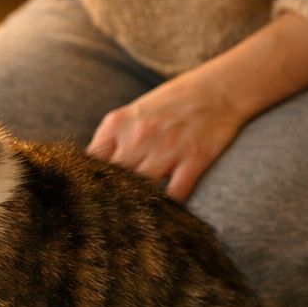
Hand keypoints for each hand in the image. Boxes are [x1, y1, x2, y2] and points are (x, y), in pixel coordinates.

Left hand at [87, 69, 250, 202]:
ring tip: (137, 216)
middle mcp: (138, 135)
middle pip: (113, 181)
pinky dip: (169, 207)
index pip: (90, 162)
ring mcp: (167, 148)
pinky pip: (174, 195)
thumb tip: (92, 174)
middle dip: (112, 197)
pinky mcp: (194, 159)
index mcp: (117, 123)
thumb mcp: (132, 115)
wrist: (217, 89)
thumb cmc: (171, 104)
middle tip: (112, 214)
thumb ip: (112, 141)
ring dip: (139, 204)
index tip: (91, 197)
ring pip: (140, 191)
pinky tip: (166, 211)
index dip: (90, 182)